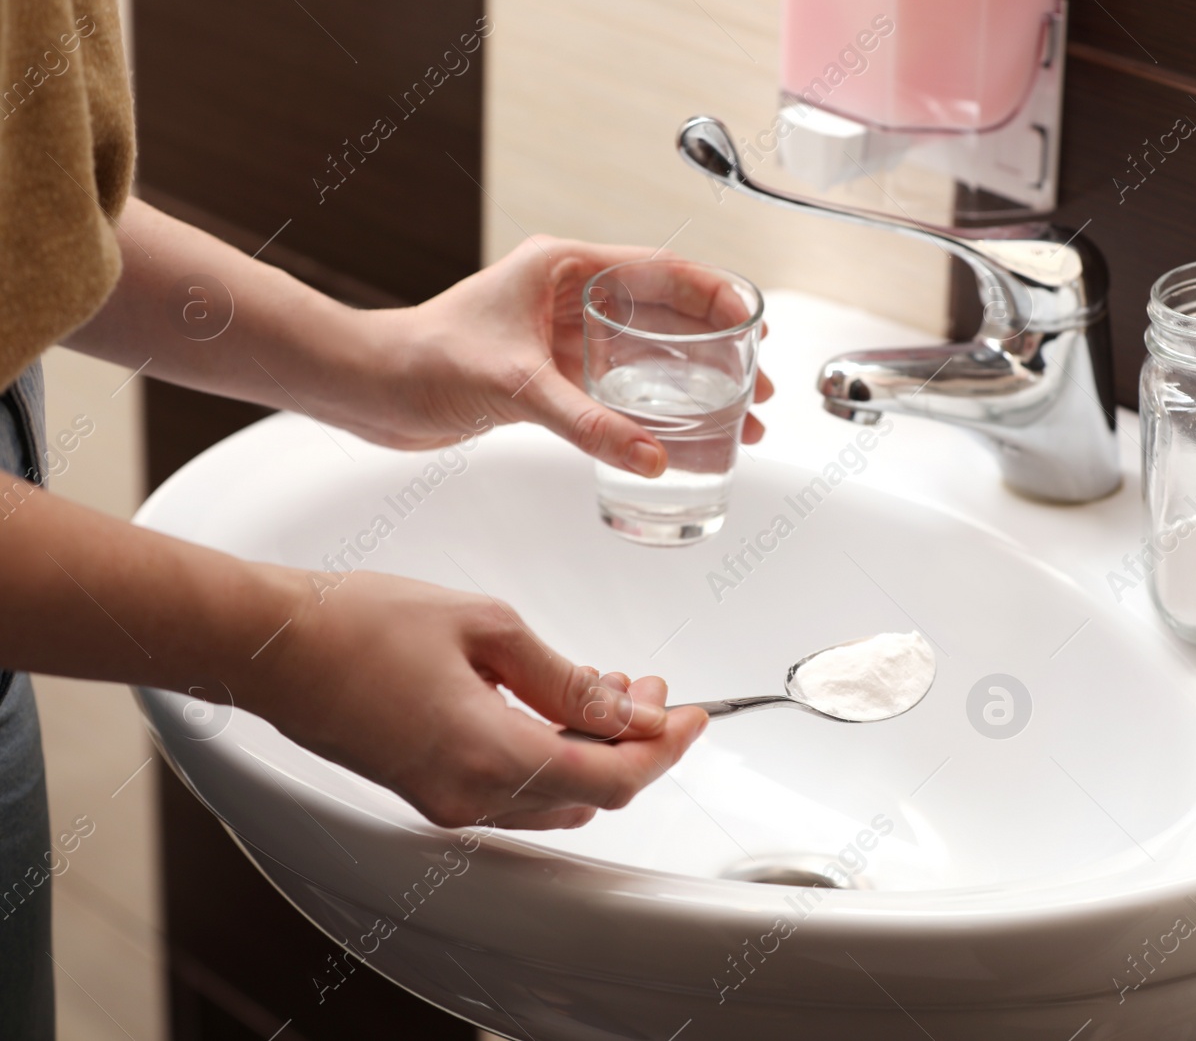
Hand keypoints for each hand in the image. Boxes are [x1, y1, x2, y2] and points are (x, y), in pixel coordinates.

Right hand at [240, 569, 707, 829]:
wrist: (272, 645)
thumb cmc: (362, 623)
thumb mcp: (487, 628)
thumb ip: (566, 677)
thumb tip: (626, 707)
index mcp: (490, 756)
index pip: (612, 777)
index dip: (664, 750)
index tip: (693, 716)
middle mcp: (469, 796)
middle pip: (589, 793)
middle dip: (633, 744)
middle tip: (651, 690)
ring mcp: (445, 801)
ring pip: (554, 795)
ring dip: (594, 750)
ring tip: (609, 690)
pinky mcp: (427, 791)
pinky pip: (514, 789)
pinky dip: (551, 754)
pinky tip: (556, 706)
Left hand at [333, 236, 774, 470]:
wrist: (368, 390)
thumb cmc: (421, 360)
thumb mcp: (516, 387)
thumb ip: (587, 423)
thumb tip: (650, 457)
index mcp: (564, 268)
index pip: (660, 271)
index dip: (715, 297)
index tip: (754, 325)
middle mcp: (566, 297)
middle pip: (663, 317)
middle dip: (716, 352)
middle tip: (756, 387)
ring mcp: (559, 337)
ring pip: (644, 357)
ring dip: (690, 387)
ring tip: (735, 421)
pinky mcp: (547, 376)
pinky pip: (616, 391)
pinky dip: (650, 413)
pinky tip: (676, 438)